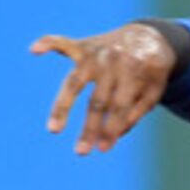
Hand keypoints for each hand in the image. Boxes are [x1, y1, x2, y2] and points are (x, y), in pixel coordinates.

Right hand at [31, 24, 178, 154]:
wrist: (149, 36)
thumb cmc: (151, 71)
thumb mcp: (154, 91)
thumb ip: (136, 111)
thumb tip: (114, 135)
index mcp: (133, 71)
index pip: (119, 106)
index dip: (111, 128)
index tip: (103, 149)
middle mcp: (112, 61)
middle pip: (97, 100)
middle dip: (90, 127)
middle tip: (81, 152)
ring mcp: (94, 53)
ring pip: (73, 82)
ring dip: (62, 107)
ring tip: (53, 129)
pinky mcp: (82, 46)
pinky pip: (62, 43)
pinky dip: (48, 43)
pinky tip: (34, 49)